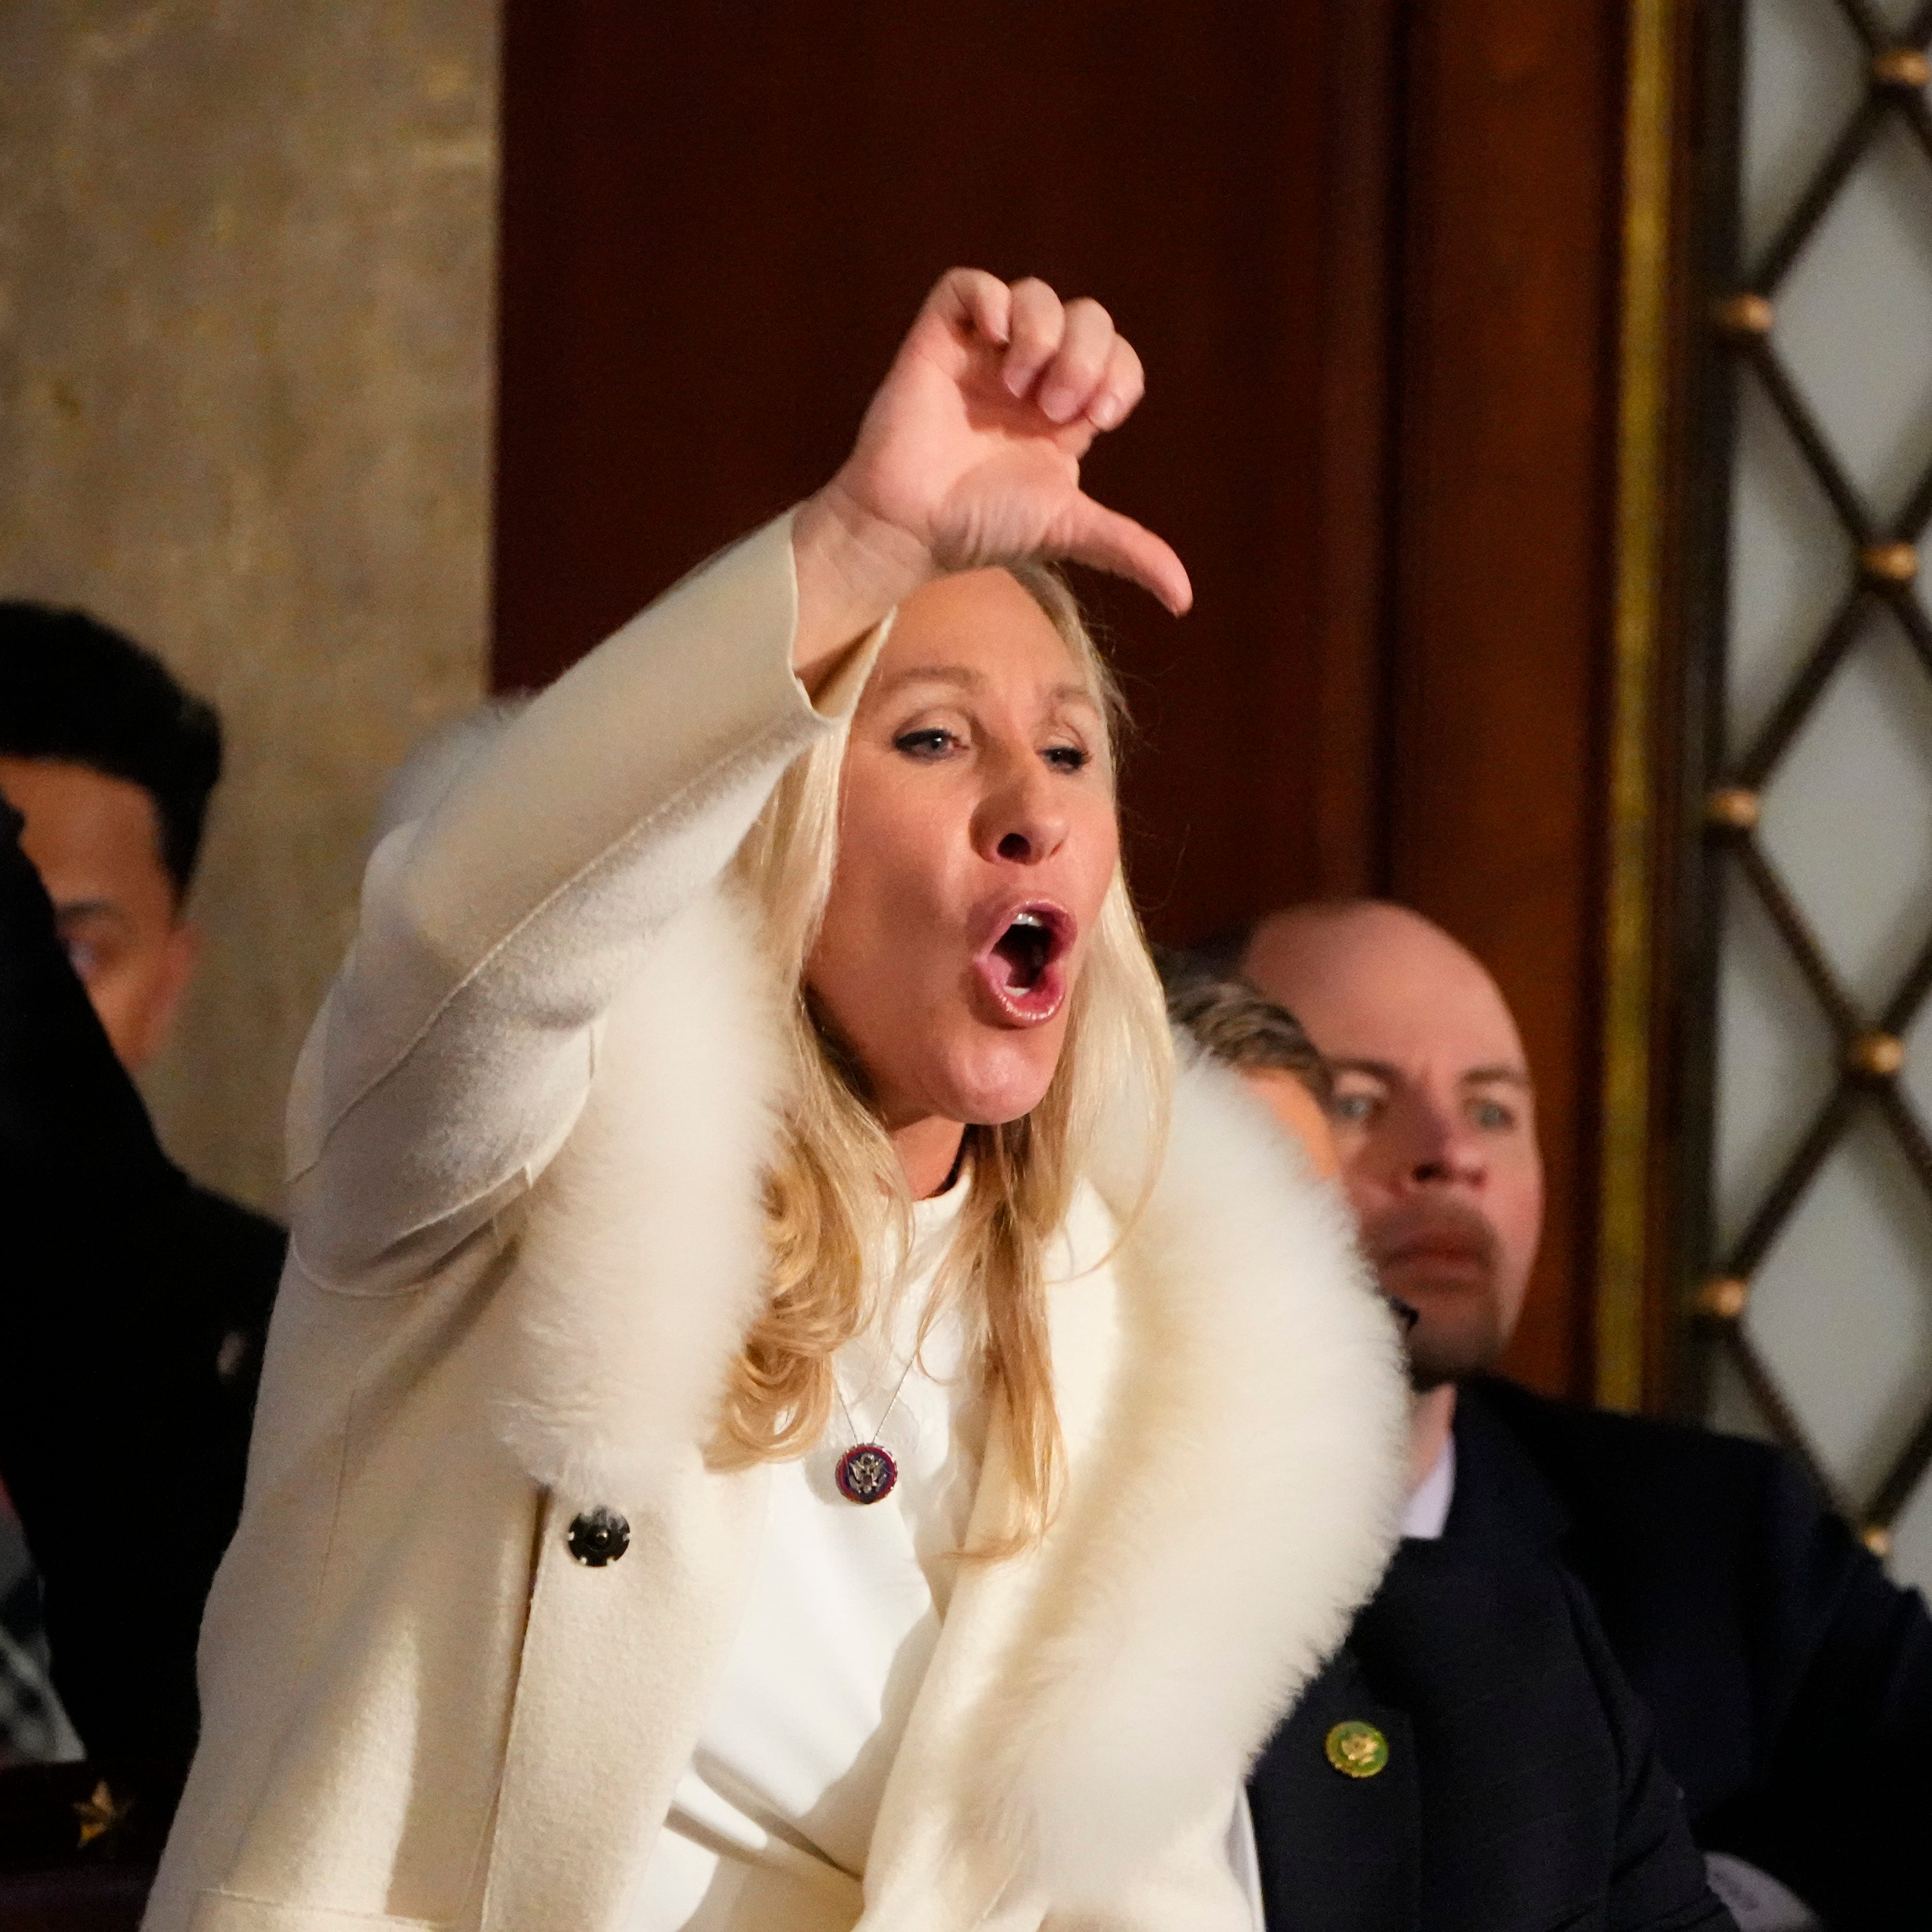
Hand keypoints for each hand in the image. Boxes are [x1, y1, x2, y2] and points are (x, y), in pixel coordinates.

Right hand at [793, 271, 1190, 682]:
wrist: (911, 527)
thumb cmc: (982, 528)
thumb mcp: (1068, 530)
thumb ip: (1128, 549)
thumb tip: (1185, 600)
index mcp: (1066, 411)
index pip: (1118, 357)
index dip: (1120, 372)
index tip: (1098, 417)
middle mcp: (1030, 375)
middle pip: (1089, 317)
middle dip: (1086, 355)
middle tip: (1054, 407)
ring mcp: (985, 354)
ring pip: (1036, 294)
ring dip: (1043, 334)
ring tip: (1019, 387)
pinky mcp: (939, 340)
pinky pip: (970, 285)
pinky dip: (991, 300)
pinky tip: (991, 342)